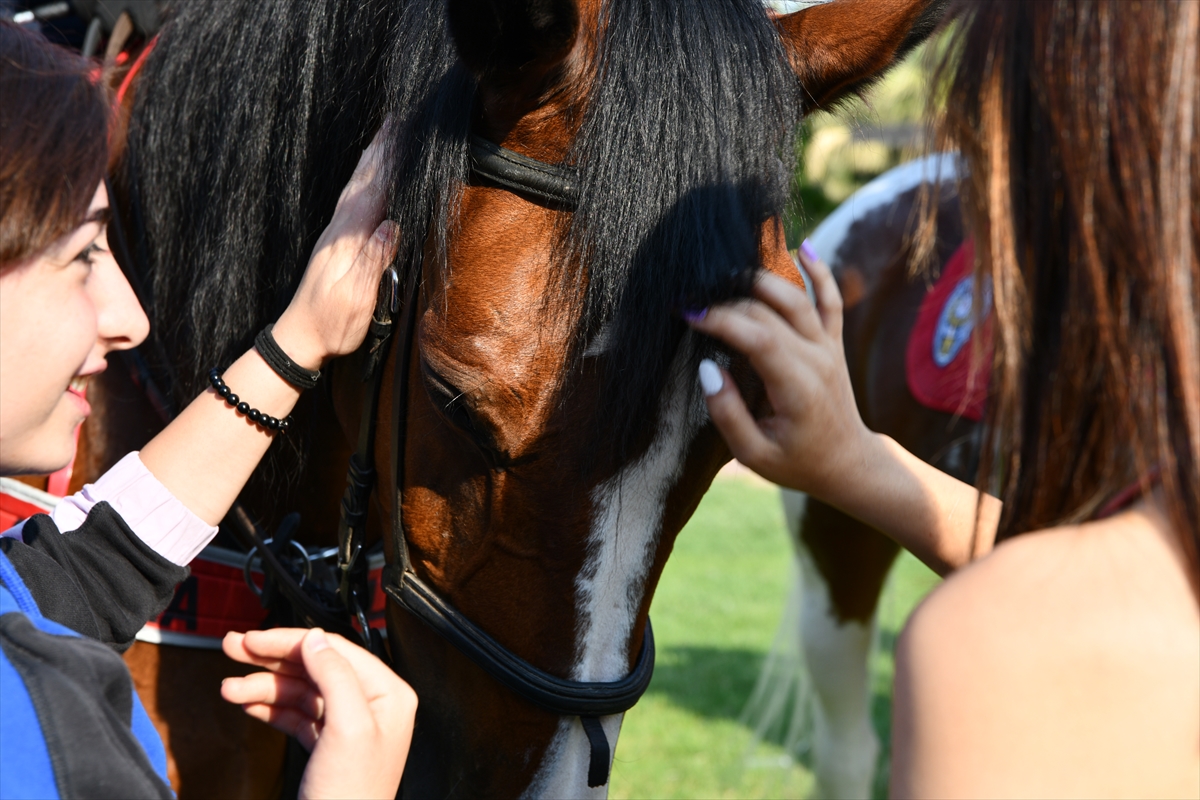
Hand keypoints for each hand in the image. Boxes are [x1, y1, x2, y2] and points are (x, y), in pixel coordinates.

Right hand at [221, 628, 415, 799]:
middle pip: (314, 667)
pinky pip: (295, 715)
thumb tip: (316, 639)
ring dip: (262, 685)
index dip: (292, 641)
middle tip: (233, 647)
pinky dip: (269, 707)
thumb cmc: (351, 796)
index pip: (335, 650)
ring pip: (300, 691)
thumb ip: (335, 675)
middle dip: (271, 657)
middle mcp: (371, 706)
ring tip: (229, 688)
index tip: (256, 637)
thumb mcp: (348, 726)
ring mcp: (347, 726)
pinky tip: (246, 702)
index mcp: (387, 694)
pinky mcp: (326, 747)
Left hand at [272, 125, 400, 369]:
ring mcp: (335, 235)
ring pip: (355, 186)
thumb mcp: (356, 298)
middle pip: (362, 180)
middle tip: (396, 119)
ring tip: (384, 136)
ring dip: (371, 159)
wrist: (299, 338)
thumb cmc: (331, 324)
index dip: (390, 162)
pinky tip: (368, 176)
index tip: (403, 132)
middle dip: (380, 149)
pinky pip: (352, 200)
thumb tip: (391, 226)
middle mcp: (338, 230)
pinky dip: (363, 180)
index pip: (373, 191)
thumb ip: (372, 261)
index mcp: (346, 239)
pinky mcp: (336, 243)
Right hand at [687, 247, 874, 499]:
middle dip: (728, 301)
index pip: (757, 337)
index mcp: (797, 387)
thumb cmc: (797, 463)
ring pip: (798, 298)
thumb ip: (728, 413)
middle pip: (770, 312)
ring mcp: (828, 347)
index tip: (687, 313)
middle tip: (693, 299)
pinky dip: (820, 271)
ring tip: (726, 274)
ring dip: (762, 279)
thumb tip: (707, 368)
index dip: (721, 319)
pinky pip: (831, 299)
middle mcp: (816, 359)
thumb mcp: (754, 454)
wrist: (848, 463)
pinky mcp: (834, 342)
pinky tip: (802, 246)